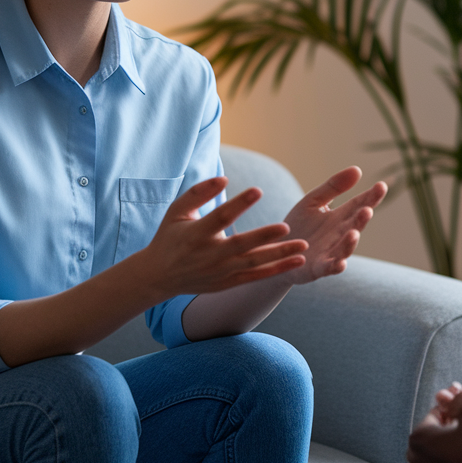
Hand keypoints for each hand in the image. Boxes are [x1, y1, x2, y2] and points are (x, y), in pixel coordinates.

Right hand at [141, 176, 308, 296]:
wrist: (159, 275)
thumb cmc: (171, 236)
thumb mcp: (177, 211)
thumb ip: (199, 193)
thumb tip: (224, 179)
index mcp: (196, 233)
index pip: (220, 217)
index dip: (239, 204)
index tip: (257, 190)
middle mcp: (209, 255)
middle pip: (241, 245)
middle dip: (264, 237)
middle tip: (287, 226)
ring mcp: (220, 272)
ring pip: (254, 264)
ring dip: (279, 256)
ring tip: (302, 246)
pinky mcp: (227, 283)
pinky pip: (256, 277)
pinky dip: (276, 270)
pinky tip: (296, 262)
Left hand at [279, 167, 385, 285]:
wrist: (278, 251)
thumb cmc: (299, 225)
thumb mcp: (313, 201)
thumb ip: (333, 187)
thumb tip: (358, 169)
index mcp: (340, 217)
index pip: (359, 204)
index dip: (371, 197)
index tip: (381, 185)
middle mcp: (339, 235)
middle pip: (354, 226)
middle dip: (362, 219)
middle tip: (367, 209)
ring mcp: (330, 252)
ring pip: (345, 248)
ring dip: (350, 243)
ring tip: (353, 233)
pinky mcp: (318, 268)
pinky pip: (329, 268)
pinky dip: (336, 266)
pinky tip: (340, 263)